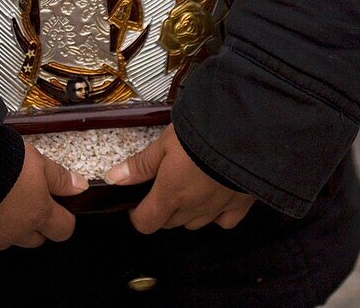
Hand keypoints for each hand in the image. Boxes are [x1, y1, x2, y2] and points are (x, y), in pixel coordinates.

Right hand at [0, 143, 86, 251]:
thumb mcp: (36, 161)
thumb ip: (58, 177)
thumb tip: (80, 187)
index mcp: (38, 213)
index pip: (63, 229)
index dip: (63, 218)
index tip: (58, 207)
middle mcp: (16, 232)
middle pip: (34, 239)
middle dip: (34, 223)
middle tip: (24, 199)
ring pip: (5, 239)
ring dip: (5, 225)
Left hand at [104, 125, 254, 233]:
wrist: (244, 134)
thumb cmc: (202, 135)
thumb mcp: (164, 143)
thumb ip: (141, 164)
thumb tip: (114, 178)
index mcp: (170, 194)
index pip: (146, 223)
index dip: (138, 214)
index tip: (137, 202)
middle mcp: (192, 208)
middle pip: (168, 223)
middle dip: (161, 209)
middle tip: (162, 186)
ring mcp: (217, 209)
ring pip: (194, 223)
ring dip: (186, 212)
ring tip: (188, 188)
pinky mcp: (239, 205)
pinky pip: (224, 221)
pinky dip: (216, 215)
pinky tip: (214, 199)